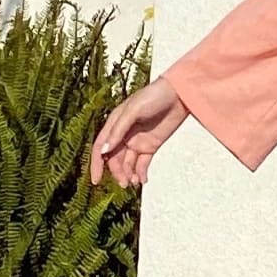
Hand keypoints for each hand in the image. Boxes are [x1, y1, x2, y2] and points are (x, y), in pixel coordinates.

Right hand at [89, 76, 185, 191]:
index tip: (96, 180)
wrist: (180, 94)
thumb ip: (118, 130)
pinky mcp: (151, 146)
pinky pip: (142, 164)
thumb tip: (104, 151)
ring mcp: (137, 141)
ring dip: (128, 174)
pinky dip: (141, 173)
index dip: (97, 164)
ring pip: (127, 164)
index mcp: (115, 124)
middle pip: (114, 159)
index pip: (100, 147)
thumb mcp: (134, 110)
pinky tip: (143, 180)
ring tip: (135, 181)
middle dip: (117, 172)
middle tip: (124, 182)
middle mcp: (123, 134)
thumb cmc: (154, 95)